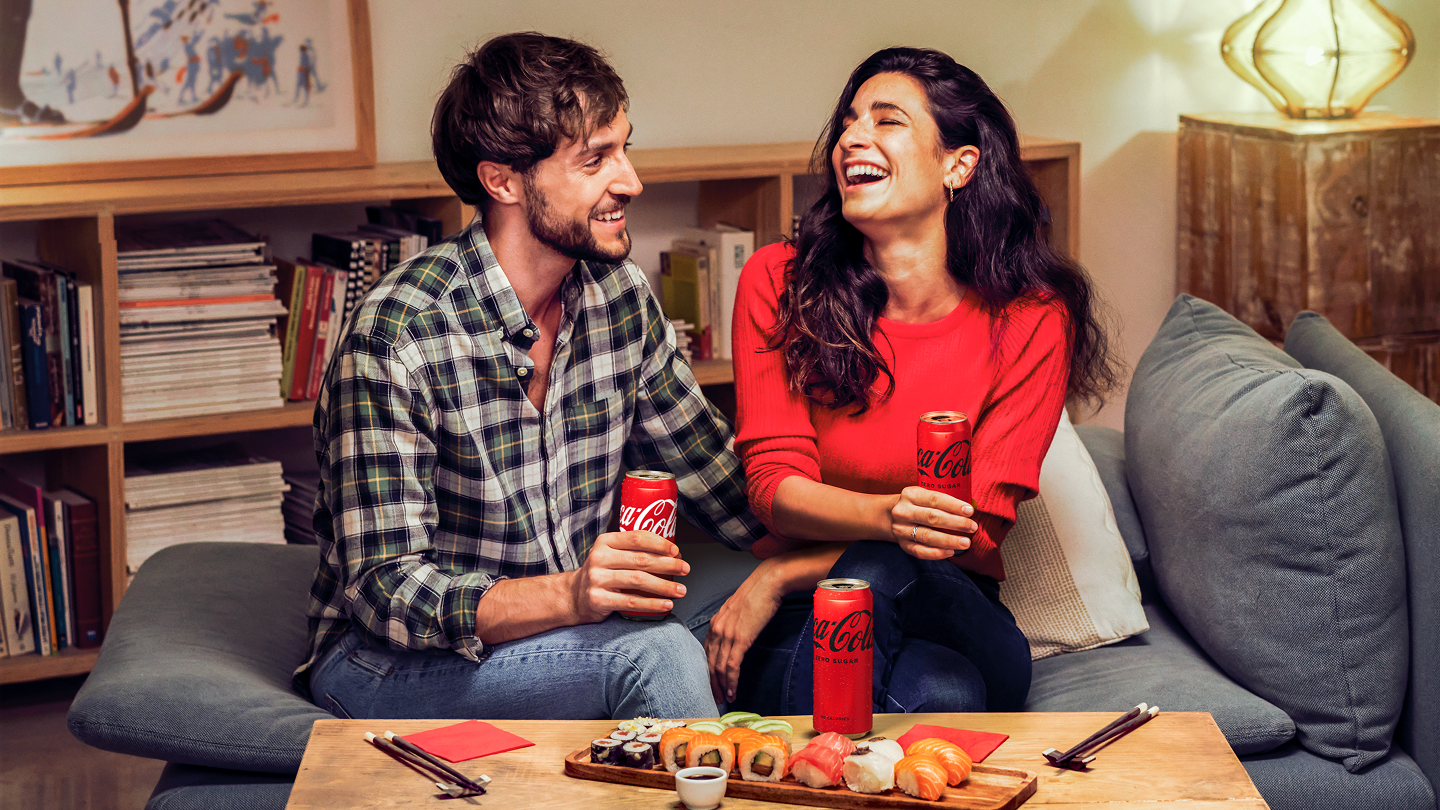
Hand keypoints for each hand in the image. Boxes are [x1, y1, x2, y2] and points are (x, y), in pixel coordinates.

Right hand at [570, 531, 688, 622]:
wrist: (573, 596)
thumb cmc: (601, 573)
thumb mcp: (611, 554)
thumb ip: (633, 550)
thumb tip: (672, 553)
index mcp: (604, 542)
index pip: (637, 538)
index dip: (660, 543)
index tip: (676, 551)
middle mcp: (599, 558)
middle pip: (641, 560)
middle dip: (668, 565)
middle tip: (685, 569)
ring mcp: (597, 579)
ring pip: (638, 581)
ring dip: (664, 586)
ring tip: (680, 590)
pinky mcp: (598, 600)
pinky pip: (631, 602)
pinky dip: (652, 604)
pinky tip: (666, 604)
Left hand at [704, 567, 783, 703]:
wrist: (768, 583)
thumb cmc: (757, 594)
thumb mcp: (738, 610)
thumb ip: (732, 625)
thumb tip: (735, 639)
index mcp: (715, 623)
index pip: (706, 652)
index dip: (708, 670)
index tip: (712, 682)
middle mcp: (717, 629)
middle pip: (709, 663)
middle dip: (711, 683)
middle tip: (715, 697)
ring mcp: (727, 634)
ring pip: (719, 667)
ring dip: (722, 686)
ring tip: (726, 698)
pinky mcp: (740, 639)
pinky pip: (732, 665)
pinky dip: (731, 680)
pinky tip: (733, 690)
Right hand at [888, 486, 976, 559]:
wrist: (889, 516)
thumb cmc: (916, 505)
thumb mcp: (923, 495)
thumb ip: (942, 500)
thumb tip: (971, 508)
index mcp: (910, 494)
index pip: (934, 499)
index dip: (953, 505)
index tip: (970, 510)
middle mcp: (903, 512)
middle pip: (932, 517)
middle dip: (955, 523)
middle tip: (972, 527)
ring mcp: (901, 530)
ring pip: (927, 536)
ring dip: (949, 540)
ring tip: (966, 543)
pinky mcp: (903, 545)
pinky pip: (921, 551)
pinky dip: (937, 553)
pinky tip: (950, 552)